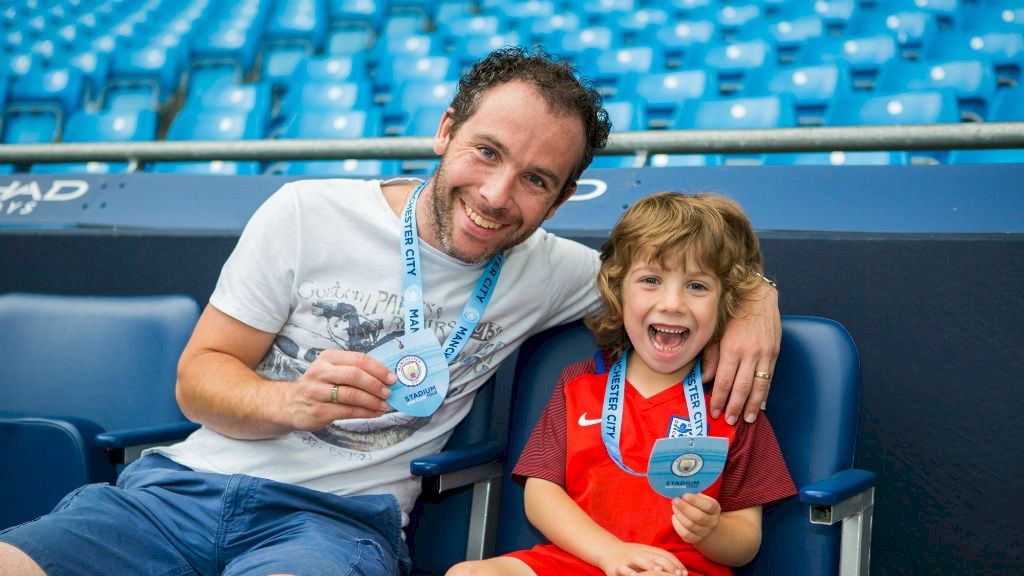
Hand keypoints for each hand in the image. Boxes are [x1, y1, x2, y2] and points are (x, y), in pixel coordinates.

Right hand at [282, 349, 395, 429]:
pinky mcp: (319, 411)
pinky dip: (365, 413)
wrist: (290, 404)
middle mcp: (321, 372)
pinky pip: (347, 411)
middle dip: (376, 384)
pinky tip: (375, 413)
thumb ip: (354, 370)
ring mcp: (318, 392)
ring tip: (384, 405)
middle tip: (388, 392)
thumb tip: (385, 377)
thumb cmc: (319, 385)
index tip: (392, 378)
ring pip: (351, 395)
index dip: (378, 369)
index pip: (358, 359)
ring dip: (372, 401)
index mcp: (328, 358)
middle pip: (354, 375)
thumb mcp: (331, 370)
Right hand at [598, 541, 686, 575]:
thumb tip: (679, 570)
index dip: (675, 563)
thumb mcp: (645, 554)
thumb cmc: (631, 556)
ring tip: (659, 571)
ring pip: (639, 560)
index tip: (684, 573)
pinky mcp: (616, 566)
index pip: (664, 554)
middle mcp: (639, 552)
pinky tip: (635, 575)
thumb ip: (659, 560)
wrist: (607, 550)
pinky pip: (623, 569)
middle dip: (667, 565)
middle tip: (677, 575)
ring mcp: (627, 558)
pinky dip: (629, 572)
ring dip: (649, 565)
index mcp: (648, 550)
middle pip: (655, 556)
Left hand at [671, 494, 720, 544]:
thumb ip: (693, 495)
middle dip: (684, 508)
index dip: (695, 501)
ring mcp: (704, 532)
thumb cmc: (700, 508)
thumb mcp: (702, 499)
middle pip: (698, 517)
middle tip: (675, 500)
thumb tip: (680, 489)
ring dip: (679, 515)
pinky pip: (685, 534)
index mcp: (715, 509)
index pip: (708, 506)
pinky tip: (674, 517)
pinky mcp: (695, 539)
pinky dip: (677, 525)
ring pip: (690, 525)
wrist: (707, 526)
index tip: (684, 495)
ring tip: (674, 507)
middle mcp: (712, 522)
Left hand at [702, 281, 779, 423]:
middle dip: (734, 407)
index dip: (718, 399)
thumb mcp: (715, 332)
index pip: (723, 381)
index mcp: (731, 349)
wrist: (757, 297)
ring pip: (758, 386)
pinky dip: (765, 393)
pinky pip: (769, 378)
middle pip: (741, 388)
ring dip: (752, 405)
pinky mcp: (774, 353)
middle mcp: (749, 354)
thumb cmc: (731, 313)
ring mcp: (764, 354)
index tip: (714, 411)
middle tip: (729, 421)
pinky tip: (761, 404)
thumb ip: (710, 357)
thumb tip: (705, 379)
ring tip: (747, 419)